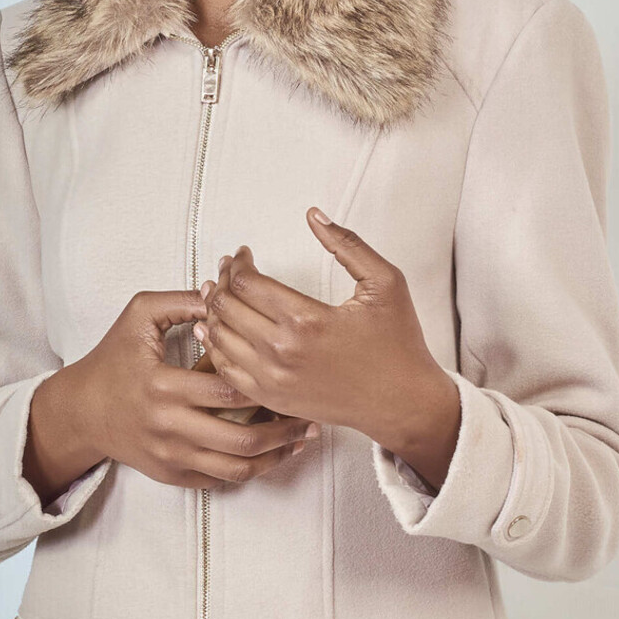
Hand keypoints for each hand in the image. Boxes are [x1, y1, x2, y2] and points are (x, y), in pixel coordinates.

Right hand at [30, 287, 320, 494]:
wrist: (82, 412)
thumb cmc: (113, 358)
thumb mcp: (138, 316)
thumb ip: (181, 300)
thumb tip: (222, 291)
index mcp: (164, 386)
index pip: (228, 389)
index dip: (263, 381)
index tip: (291, 373)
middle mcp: (169, 427)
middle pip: (242, 437)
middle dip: (283, 428)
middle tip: (311, 413)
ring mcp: (172, 457)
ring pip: (238, 467)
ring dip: (277, 455)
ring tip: (303, 438)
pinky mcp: (174, 475)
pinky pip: (222, 480)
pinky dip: (253, 469)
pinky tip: (275, 453)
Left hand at [193, 209, 453, 451]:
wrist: (404, 402)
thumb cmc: (398, 344)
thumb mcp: (385, 282)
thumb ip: (347, 244)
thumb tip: (314, 215)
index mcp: (307, 320)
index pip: (247, 283)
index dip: (237, 262)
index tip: (243, 254)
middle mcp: (283, 352)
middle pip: (227, 307)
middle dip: (222, 280)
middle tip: (229, 268)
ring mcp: (274, 380)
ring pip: (220, 337)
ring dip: (214, 310)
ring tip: (219, 292)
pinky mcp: (273, 399)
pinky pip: (226, 370)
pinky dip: (214, 346)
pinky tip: (214, 329)